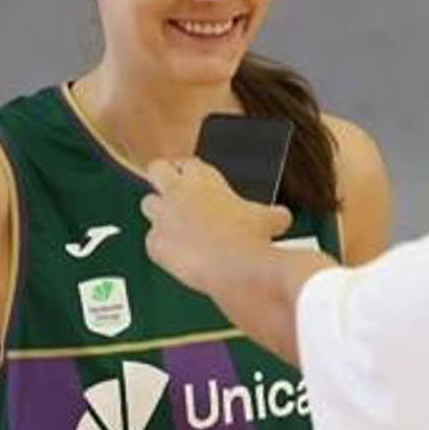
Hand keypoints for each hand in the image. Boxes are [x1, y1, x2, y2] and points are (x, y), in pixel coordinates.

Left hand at [142, 158, 291, 294]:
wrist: (234, 268)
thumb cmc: (250, 239)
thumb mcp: (270, 219)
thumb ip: (272, 212)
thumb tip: (281, 217)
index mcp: (204, 177)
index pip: (188, 161)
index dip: (191, 172)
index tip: (198, 182)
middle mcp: (178, 191)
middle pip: (156, 169)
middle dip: (162, 178)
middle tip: (173, 192)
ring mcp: (163, 216)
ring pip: (147, 204)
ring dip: (159, 213)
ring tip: (175, 226)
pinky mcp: (155, 244)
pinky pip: (152, 242)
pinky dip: (162, 248)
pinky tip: (178, 256)